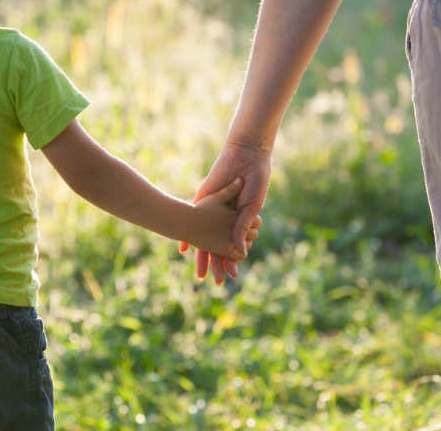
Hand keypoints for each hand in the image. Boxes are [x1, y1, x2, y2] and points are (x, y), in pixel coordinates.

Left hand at [181, 141, 270, 284]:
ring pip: (205, 238)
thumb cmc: (255, 180)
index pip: (235, 245)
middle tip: (217, 283)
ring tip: (200, 274)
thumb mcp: (250, 208)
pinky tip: (184, 250)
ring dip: (203, 257)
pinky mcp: (203, 199)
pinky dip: (189, 236)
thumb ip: (242, 228)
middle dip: (218, 264)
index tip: (233, 275)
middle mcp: (225, 216)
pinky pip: (193, 218)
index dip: (233, 260)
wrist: (246, 156)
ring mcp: (213, 208)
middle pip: (218, 246)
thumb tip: (238, 251)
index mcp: (240, 218)